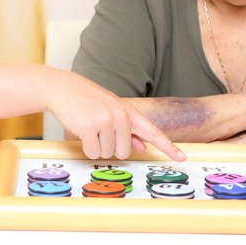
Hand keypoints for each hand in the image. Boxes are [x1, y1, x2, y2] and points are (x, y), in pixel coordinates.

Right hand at [45, 70, 185, 161]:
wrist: (62, 87)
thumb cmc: (87, 100)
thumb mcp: (111, 110)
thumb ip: (128, 129)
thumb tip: (142, 146)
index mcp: (128, 112)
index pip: (153, 132)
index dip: (168, 146)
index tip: (183, 157)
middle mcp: (120, 116)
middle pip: (123, 152)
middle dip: (109, 147)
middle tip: (98, 130)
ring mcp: (105, 121)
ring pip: (107, 154)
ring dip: (96, 146)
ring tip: (88, 126)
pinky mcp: (89, 127)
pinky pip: (92, 153)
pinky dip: (85, 147)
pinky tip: (81, 130)